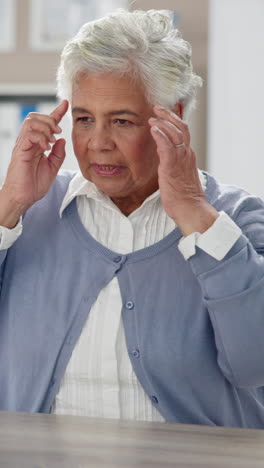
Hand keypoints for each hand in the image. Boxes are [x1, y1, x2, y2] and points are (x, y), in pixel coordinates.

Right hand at [0, 100, 68, 227]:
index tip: (65, 104)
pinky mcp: (20, 151)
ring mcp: (23, 145)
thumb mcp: (52, 168)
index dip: (56, 112)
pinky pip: (28, 134)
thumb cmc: (33, 185)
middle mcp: (28, 142)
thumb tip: (62, 140)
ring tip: (52, 140)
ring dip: (45, 127)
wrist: (23, 198)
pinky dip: (40, 137)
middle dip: (50, 119)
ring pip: (31, 122)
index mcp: (37, 145)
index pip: (46, 124)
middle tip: (58, 131)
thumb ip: (58, 154)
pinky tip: (46, 147)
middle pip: (35, 117)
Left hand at [149, 106, 217, 235]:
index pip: (183, 132)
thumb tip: (163, 155)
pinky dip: (161, 136)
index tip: (163, 113)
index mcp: (188, 156)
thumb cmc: (183, 196)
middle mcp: (187, 155)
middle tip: (157, 108)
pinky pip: (168, 147)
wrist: (190, 209)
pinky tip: (154, 129)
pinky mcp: (172, 168)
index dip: (174, 120)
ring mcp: (181, 160)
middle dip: (169, 115)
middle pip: (181, 128)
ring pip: (176, 134)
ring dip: (163, 123)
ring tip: (152, 117)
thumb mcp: (178, 175)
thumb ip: (172, 162)